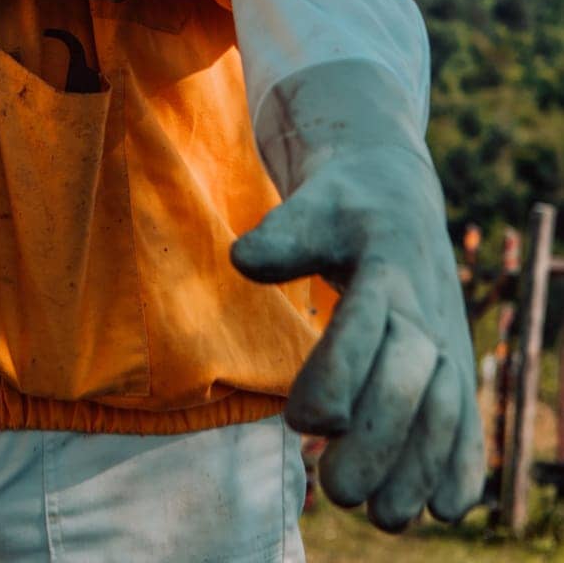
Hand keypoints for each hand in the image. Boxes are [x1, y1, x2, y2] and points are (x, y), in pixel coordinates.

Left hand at [232, 141, 484, 531]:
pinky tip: (444, 508)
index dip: (338, 376)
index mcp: (384, 264)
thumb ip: (281, 236)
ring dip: (419, 466)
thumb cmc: (338, 206)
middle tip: (336, 488)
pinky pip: (468, 415)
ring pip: (445, 406)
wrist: (395, 194)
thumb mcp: (310, 206)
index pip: (365, 325)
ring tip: (384, 517)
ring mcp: (445, 338)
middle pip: (410, 378)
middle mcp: (421, 307)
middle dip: (377, 439)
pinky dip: (463, 463)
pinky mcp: (455, 363)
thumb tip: (242, 260)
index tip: (302, 422)